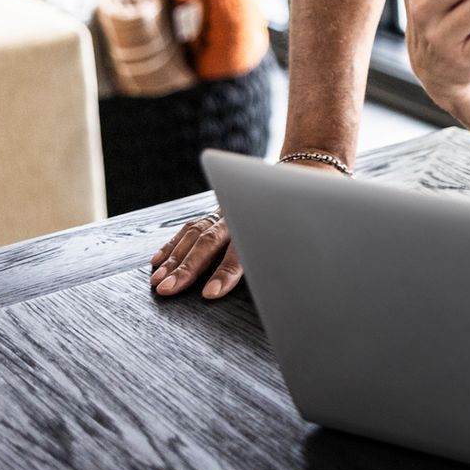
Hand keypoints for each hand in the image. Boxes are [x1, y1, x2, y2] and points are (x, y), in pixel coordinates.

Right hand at [148, 159, 344, 299]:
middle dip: (187, 268)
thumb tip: (299, 284)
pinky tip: (158, 261)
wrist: (304, 174)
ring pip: (195, 234)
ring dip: (174, 259)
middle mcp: (241, 214)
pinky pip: (190, 227)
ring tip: (157, 281)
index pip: (243, 251)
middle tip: (168, 290)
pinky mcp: (217, 210)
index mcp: (264, 220)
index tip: (210, 295)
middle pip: (210, 243)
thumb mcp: (311, 229)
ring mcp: (226, 210)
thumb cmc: (309, 209)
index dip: (226, 274)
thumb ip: (297, 252)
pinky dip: (172, 245)